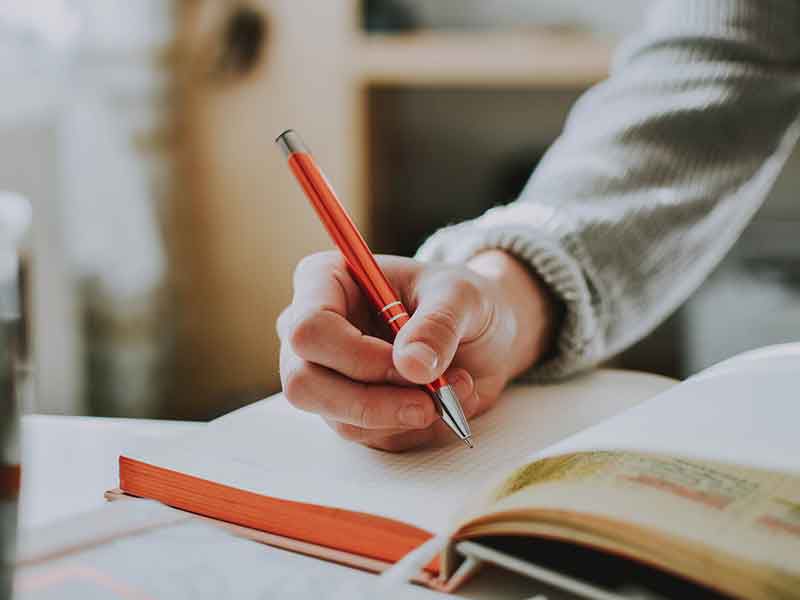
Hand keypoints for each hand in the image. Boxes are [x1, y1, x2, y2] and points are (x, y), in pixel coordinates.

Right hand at [277, 249, 557, 450]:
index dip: (355, 355)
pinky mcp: (348, 411)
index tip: (408, 364)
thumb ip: (438, 325)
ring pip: (338, 418)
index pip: (308, 328)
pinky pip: (369, 436)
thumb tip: (412, 366)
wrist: (481, 333)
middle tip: (429, 400)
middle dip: (372, 401)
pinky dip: (412, 426)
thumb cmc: (460, 300)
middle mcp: (313, 331)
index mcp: (325, 281)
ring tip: (453, 387)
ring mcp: (325, 375)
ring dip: (403, 414)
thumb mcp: (462, 296)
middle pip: (304, 383)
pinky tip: (444, 400)